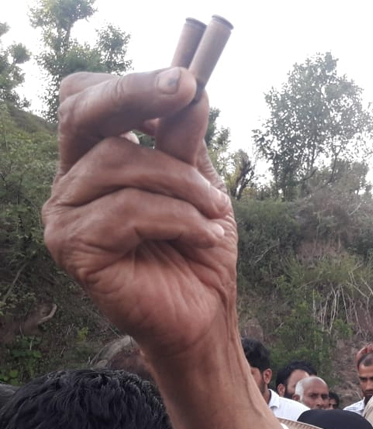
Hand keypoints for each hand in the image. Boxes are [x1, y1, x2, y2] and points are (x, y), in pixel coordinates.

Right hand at [42, 68, 235, 358]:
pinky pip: (126, 210)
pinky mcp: (71, 246)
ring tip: (217, 213)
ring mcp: (65, 213)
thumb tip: (190, 90)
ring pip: (120, 162)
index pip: (92, 101)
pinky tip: (205, 236)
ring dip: (183, 183)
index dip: (133, 84)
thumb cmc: (199, 251)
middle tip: (186, 88)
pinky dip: (178, 218)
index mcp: (97, 160)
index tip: (186, 80)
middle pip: (84, 114)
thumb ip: (187, 143)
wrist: (203, 314)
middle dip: (138, 94)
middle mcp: (73, 182)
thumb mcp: (202, 186)